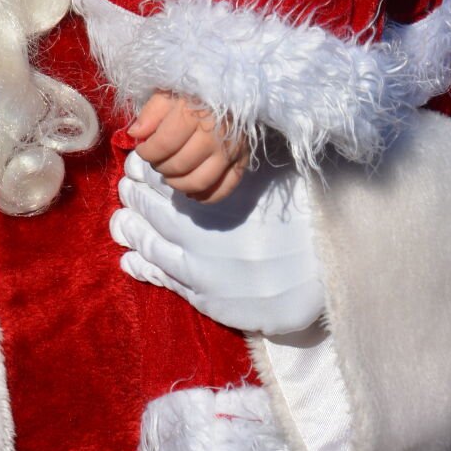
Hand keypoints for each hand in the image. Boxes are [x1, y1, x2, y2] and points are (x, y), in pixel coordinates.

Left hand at [110, 152, 324, 336]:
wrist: (329, 270)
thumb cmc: (299, 214)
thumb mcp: (263, 178)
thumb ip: (225, 167)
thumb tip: (192, 150)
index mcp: (209, 200)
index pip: (160, 180)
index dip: (144, 171)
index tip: (136, 164)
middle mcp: (198, 235)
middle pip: (150, 212)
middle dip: (134, 198)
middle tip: (125, 188)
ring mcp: (201, 271)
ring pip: (151, 248)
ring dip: (132, 231)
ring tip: (122, 221)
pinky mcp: (208, 299)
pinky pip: (166, 281)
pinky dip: (144, 268)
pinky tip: (131, 261)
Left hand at [128, 89, 248, 199]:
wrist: (235, 83)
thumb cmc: (197, 88)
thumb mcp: (170, 90)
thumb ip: (151, 111)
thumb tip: (135, 135)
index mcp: (195, 114)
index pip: (163, 145)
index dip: (147, 152)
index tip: (142, 149)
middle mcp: (216, 135)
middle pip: (180, 165)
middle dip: (160, 167)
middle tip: (156, 160)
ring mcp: (232, 150)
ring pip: (200, 182)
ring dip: (179, 184)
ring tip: (170, 175)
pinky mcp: (243, 160)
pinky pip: (224, 189)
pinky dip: (206, 196)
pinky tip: (192, 192)